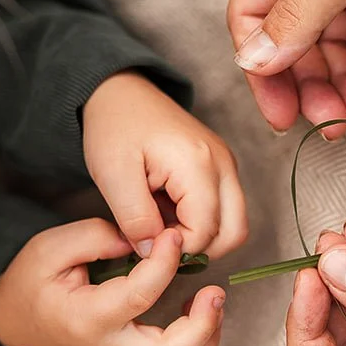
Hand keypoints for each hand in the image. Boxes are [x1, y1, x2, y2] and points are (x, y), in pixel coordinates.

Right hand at [0, 223, 224, 345]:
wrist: (13, 321)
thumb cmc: (30, 282)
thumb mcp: (50, 247)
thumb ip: (96, 237)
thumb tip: (142, 238)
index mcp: (87, 319)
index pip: (140, 295)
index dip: (165, 262)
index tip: (173, 235)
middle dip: (203, 325)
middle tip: (214, 290)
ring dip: (206, 342)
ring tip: (211, 303)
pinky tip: (197, 312)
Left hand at [83, 72, 247, 258]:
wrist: (120, 93)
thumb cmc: (114, 127)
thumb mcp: (112, 175)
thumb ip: (135, 219)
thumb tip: (154, 253)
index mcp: (198, 165)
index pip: (205, 233)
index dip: (176, 249)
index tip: (145, 240)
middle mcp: (224, 164)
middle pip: (233, 233)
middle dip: (198, 250)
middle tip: (158, 241)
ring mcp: (227, 165)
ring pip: (233, 225)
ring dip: (201, 237)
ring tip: (161, 224)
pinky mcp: (222, 167)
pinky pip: (225, 210)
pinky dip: (202, 222)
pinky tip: (168, 211)